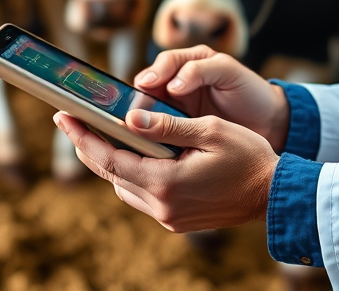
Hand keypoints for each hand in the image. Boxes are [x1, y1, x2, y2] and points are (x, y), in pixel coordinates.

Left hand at [53, 108, 278, 231]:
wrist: (274, 194)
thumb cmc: (248, 157)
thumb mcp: (209, 130)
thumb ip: (166, 125)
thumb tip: (129, 117)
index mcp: (166, 182)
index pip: (110, 158)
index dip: (83, 137)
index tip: (64, 117)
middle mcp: (161, 206)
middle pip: (111, 174)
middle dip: (90, 146)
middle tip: (72, 121)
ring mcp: (168, 217)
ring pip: (124, 186)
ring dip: (111, 161)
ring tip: (100, 133)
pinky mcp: (176, 220)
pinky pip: (142, 195)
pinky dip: (132, 173)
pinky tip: (135, 154)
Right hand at [134, 45, 290, 151]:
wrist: (268, 122)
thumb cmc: (251, 91)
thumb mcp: (230, 73)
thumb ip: (201, 72)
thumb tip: (172, 85)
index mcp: (191, 62)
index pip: (165, 63)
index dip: (154, 73)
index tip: (147, 85)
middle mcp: (179, 81)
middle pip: (150, 85)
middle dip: (140, 95)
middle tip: (132, 108)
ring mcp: (178, 105)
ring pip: (150, 107)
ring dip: (141, 116)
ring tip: (133, 125)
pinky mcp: (180, 127)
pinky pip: (160, 127)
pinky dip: (152, 132)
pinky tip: (146, 140)